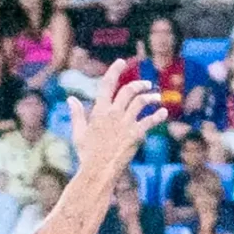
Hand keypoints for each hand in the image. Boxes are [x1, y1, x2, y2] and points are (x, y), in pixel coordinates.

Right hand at [66, 60, 165, 178]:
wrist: (98, 170)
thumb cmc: (87, 154)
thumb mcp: (78, 132)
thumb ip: (76, 113)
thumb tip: (70, 98)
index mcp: (99, 111)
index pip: (107, 84)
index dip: (115, 70)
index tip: (121, 62)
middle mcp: (113, 113)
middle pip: (129, 90)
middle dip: (139, 85)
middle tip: (147, 84)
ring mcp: (126, 123)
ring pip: (142, 102)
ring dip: (151, 98)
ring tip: (157, 98)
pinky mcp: (136, 134)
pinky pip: (151, 120)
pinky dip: (158, 115)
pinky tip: (163, 112)